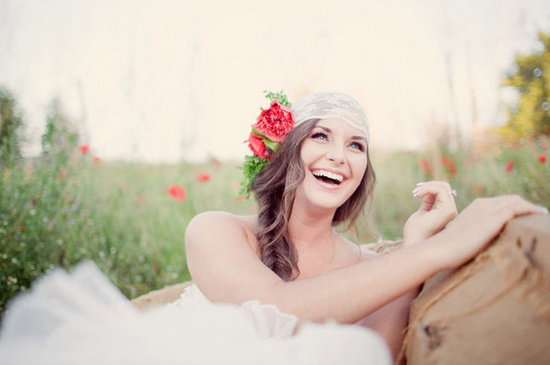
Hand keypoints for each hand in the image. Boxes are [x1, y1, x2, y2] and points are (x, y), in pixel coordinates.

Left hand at [403, 181, 457, 245]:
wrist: (412, 241)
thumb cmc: (415, 231)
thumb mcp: (422, 212)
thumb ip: (428, 202)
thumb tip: (430, 191)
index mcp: (446, 211)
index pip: (443, 191)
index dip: (429, 187)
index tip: (416, 192)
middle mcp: (451, 210)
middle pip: (445, 186)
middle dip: (429, 184)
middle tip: (415, 190)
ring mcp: (450, 210)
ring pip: (444, 186)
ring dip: (427, 186)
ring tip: (415, 193)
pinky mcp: (446, 210)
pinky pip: (440, 190)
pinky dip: (427, 188)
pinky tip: (418, 195)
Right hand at [433, 195, 547, 268]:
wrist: (439, 249)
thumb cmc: (449, 249)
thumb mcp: (465, 235)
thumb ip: (476, 233)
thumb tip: (483, 243)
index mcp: (475, 207)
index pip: (501, 202)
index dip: (515, 207)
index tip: (525, 215)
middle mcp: (483, 204)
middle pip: (511, 199)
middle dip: (525, 206)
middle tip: (537, 215)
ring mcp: (488, 210)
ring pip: (516, 201)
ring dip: (531, 207)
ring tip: (541, 215)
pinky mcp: (494, 219)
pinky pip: (518, 208)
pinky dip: (531, 210)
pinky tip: (540, 215)